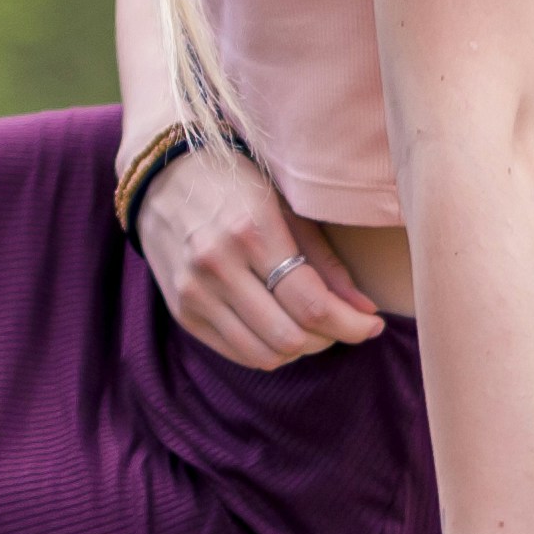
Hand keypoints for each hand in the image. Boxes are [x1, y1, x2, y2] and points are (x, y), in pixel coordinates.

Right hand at [128, 142, 382, 370]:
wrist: (162, 180)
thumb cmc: (235, 186)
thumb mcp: (286, 207)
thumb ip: (325, 261)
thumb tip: (365, 310)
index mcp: (251, 231)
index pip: (309, 302)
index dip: (349, 324)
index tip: (371, 325)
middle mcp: (217, 265)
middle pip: (290, 335)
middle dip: (327, 338)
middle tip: (340, 323)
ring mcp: (194, 292)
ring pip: (264, 354)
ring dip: (299, 349)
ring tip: (310, 327)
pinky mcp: (182, 312)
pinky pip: (237, 353)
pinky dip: (268, 351)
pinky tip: (279, 328)